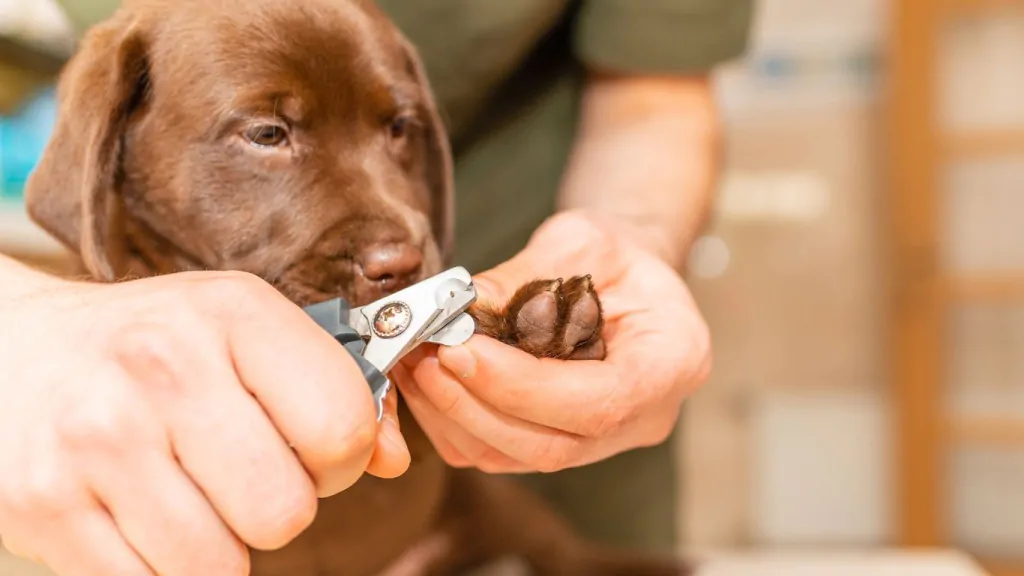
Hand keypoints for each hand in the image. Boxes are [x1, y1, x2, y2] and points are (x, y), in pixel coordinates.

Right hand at [0, 265, 408, 575]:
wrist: (12, 349)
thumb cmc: (150, 346)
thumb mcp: (243, 333)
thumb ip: (333, 390)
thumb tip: (395, 460)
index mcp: (233, 312)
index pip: (344, 426)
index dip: (342, 457)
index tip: (312, 449)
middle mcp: (164, 367)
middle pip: (287, 511)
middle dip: (279, 508)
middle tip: (243, 475)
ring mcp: (99, 439)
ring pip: (221, 564)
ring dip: (219, 545)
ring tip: (187, 491)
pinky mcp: (46, 504)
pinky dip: (161, 568)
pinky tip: (142, 513)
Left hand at [394, 211, 710, 473]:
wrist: (625, 275)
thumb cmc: (614, 254)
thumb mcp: (582, 240)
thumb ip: (526, 276)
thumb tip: (460, 308)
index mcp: (672, 363)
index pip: (597, 404)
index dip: (522, 387)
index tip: (461, 350)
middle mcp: (642, 418)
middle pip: (552, 446)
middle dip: (476, 405)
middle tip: (425, 357)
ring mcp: (601, 442)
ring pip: (517, 458)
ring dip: (454, 415)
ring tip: (415, 361)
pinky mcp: (559, 443)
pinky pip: (498, 453)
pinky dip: (453, 421)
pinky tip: (426, 379)